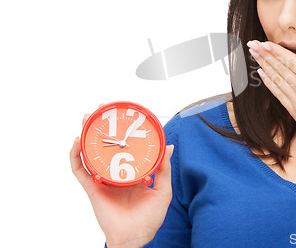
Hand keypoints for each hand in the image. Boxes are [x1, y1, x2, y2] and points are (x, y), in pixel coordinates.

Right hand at [70, 113, 173, 247]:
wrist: (136, 237)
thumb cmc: (149, 218)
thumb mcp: (162, 189)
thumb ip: (164, 168)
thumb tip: (169, 147)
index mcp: (131, 172)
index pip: (125, 147)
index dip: (122, 132)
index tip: (124, 116)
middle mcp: (115, 173)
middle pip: (105, 145)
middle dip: (101, 127)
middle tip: (101, 110)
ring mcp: (102, 179)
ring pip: (90, 153)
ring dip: (86, 135)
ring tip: (86, 120)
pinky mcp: (92, 188)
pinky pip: (80, 169)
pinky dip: (76, 155)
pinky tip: (78, 142)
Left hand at [247, 40, 295, 150]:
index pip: (294, 63)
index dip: (278, 52)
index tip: (266, 43)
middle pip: (282, 69)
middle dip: (266, 55)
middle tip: (253, 44)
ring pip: (277, 80)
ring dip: (264, 65)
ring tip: (254, 54)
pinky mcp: (294, 113)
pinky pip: (278, 94)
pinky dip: (268, 83)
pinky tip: (261, 74)